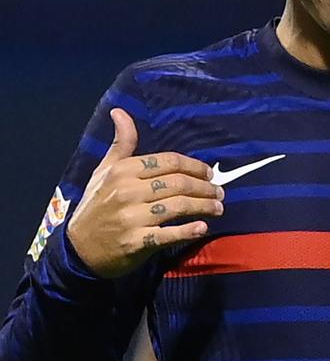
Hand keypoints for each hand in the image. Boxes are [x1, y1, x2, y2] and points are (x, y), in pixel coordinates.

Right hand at [66, 108, 223, 278]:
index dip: (194, 166)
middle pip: (178, 183)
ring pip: (179, 206)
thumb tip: (120, 111)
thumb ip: (121, 143)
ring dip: (204, 206)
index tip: (209, 173)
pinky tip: (202, 227)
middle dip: (205, 187)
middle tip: (220, 192)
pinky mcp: (135, 242)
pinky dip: (188, 231)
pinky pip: (168, 234)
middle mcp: (127, 191)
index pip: (169, 161)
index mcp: (123, 171)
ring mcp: (131, 218)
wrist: (78, 249)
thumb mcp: (104, 171)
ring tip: (218, 208)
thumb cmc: (96, 205)